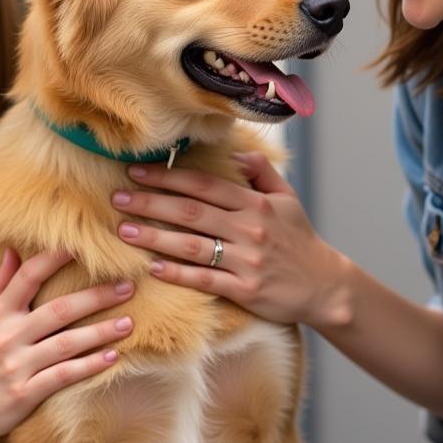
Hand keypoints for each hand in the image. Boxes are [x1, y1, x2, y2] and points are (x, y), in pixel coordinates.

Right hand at [0, 248, 133, 442]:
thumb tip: (13, 248)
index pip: (29, 276)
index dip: (56, 258)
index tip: (86, 246)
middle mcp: (7, 335)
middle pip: (58, 309)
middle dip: (96, 297)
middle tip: (128, 286)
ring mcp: (16, 365)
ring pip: (66, 343)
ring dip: (100, 332)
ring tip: (128, 322)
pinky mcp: (25, 393)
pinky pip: (63, 376)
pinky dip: (89, 366)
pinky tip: (113, 357)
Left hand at [110, 152, 349, 327]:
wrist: (324, 285)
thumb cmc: (300, 239)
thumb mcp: (287, 198)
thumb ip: (260, 171)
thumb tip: (233, 151)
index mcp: (256, 203)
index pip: (204, 185)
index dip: (168, 177)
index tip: (137, 171)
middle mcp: (249, 228)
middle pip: (191, 211)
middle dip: (150, 202)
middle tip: (118, 197)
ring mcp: (246, 260)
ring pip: (192, 245)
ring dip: (155, 236)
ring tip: (125, 229)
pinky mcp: (244, 290)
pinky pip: (204, 280)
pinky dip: (177, 273)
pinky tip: (153, 267)